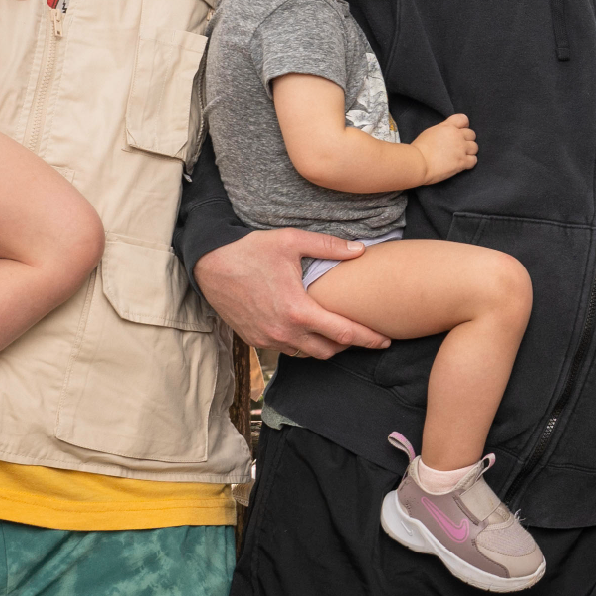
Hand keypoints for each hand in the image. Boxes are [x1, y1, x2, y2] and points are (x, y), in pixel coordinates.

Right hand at [197, 229, 386, 358]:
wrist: (210, 264)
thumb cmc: (251, 250)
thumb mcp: (292, 241)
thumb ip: (330, 247)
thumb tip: (361, 250)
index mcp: (298, 311)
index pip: (344, 334)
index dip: (369, 339)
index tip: (386, 340)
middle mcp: (284, 332)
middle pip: (328, 351)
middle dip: (349, 345)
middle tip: (364, 333)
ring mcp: (268, 339)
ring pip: (307, 354)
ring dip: (325, 346)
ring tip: (338, 331)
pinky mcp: (254, 340)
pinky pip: (287, 350)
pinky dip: (303, 344)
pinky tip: (309, 329)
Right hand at [411, 112, 479, 182]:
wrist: (418, 163)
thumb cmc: (419, 149)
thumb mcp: (430, 132)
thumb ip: (442, 130)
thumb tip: (447, 133)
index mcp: (448, 126)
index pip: (463, 119)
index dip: (464, 126)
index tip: (460, 131)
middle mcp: (457, 136)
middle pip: (472, 134)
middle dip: (467, 140)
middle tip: (459, 147)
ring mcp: (461, 149)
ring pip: (474, 147)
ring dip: (469, 152)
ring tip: (460, 156)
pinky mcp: (462, 162)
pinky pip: (473, 160)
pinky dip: (469, 162)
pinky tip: (462, 164)